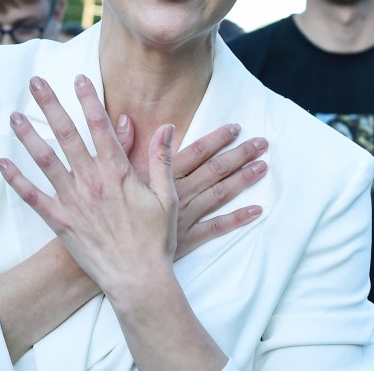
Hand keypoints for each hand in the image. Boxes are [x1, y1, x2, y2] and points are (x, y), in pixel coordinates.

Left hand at [0, 75, 177, 294]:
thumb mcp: (166, 196)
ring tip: (14, 115)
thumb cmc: (155, 240)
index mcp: (118, 172)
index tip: (79, 78)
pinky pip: (33, 197)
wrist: (137, 280)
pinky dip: (16, 180)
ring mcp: (73, 200)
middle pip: (67, 134)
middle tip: (36, 82)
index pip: (100, 126)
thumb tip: (167, 127)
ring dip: (28, 136)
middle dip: (51, 105)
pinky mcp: (60, 221)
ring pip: (45, 160)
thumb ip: (162, 159)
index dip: (89, 100)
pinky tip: (3, 162)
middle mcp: (92, 181)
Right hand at [115, 118, 266, 258]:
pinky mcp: (190, 238)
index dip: (217, 139)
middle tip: (261, 143)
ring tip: (262, 167)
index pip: (197, 152)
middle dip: (240, 155)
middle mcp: (180, 194)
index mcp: (164, 177)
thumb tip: (125, 119)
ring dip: (243, 180)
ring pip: (221, 195)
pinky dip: (237, 218)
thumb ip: (122, 145)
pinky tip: (256, 210)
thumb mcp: (113, 175)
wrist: (115, 253)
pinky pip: (218, 227)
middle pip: (215, 171)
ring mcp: (187, 216)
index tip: (235, 127)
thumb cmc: (111, 212)